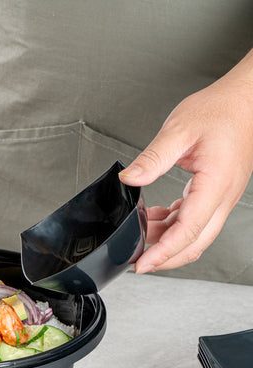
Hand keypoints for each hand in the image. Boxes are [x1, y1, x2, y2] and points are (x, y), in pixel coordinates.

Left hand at [119, 51, 252, 273]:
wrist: (243, 100)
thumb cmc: (218, 111)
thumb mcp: (178, 130)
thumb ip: (152, 158)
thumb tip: (129, 179)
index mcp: (216, 184)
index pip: (188, 231)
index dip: (163, 252)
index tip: (143, 265)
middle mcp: (222, 197)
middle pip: (194, 243)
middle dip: (165, 258)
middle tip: (138, 262)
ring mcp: (221, 198)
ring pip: (195, 235)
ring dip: (167, 242)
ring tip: (140, 237)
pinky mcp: (215, 194)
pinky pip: (194, 221)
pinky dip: (173, 226)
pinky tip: (155, 219)